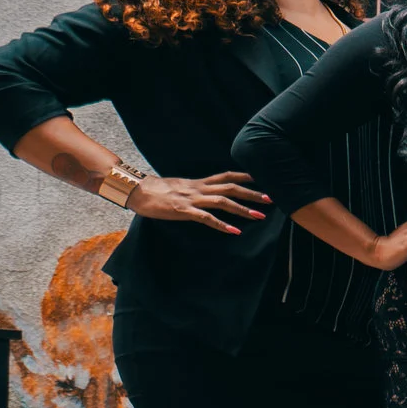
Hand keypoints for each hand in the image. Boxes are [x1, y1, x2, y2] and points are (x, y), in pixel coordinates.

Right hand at [129, 170, 269, 234]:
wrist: (134, 191)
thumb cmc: (156, 191)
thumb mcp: (180, 187)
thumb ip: (196, 190)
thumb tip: (208, 194)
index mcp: (198, 183)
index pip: (226, 175)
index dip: (245, 175)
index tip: (263, 177)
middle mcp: (198, 188)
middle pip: (231, 187)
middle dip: (252, 193)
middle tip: (272, 198)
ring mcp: (192, 199)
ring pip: (223, 201)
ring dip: (243, 209)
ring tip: (260, 216)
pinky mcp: (183, 211)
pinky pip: (206, 218)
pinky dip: (222, 224)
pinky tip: (234, 231)